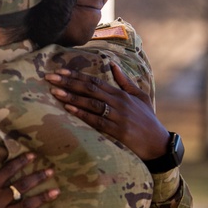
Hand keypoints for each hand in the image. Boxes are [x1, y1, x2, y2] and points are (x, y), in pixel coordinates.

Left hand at [45, 62, 169, 160]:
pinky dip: (83, 114)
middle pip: (90, 89)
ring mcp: (118, 116)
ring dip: (72, 97)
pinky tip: (69, 109)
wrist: (158, 144)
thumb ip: (125, 81)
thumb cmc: (147, 120)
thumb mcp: (139, 97)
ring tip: (54, 92)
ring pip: (91, 103)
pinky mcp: (118, 131)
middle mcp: (118, 102)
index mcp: (121, 93)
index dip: (76, 75)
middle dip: (68, 82)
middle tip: (49, 77)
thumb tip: (112, 64)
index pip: (95, 81)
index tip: (59, 71)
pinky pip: (97, 121)